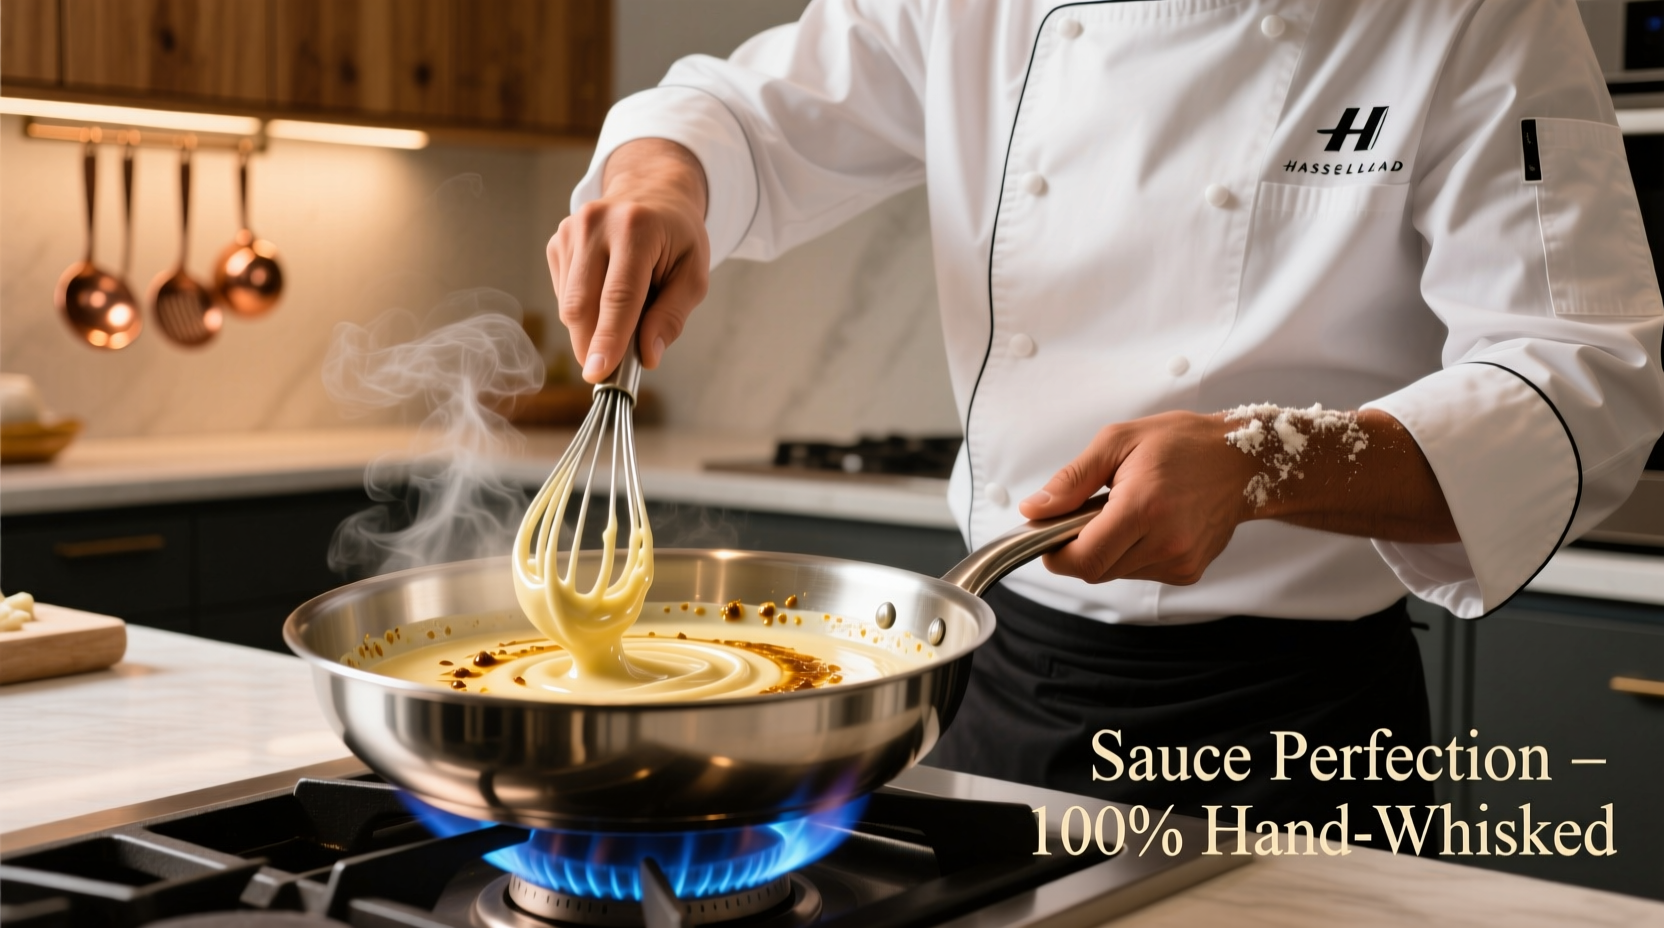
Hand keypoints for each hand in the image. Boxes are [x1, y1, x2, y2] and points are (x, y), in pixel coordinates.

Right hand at [548, 139, 710, 381]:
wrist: (651, 193)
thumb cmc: (677, 237)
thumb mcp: (694, 274)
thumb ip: (672, 316)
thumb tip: (647, 356)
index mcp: (636, 228)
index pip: (618, 296)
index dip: (608, 339)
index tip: (598, 373)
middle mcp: (595, 224)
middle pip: (582, 304)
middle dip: (592, 345)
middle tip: (610, 369)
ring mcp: (570, 231)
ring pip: (568, 305)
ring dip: (591, 328)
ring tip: (623, 315)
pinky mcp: (557, 242)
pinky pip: (564, 295)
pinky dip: (585, 310)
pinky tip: (605, 294)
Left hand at [1017, 408, 1458, 585]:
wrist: (1244, 461)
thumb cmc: (1183, 444)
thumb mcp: (1118, 442)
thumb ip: (1072, 479)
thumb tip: (1034, 510)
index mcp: (1143, 507)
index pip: (1082, 559)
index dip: (1055, 553)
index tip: (1049, 533)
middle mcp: (1165, 541)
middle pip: (1095, 569)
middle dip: (1080, 546)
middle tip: (1092, 510)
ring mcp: (1180, 560)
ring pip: (1116, 572)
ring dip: (1107, 548)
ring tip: (1127, 510)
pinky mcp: (1189, 571)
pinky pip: (1140, 573)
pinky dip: (1132, 553)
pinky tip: (1148, 524)